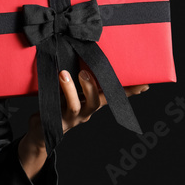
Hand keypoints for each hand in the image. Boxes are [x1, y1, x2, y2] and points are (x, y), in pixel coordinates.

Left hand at [23, 69, 148, 148]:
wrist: (39, 131)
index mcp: (91, 102)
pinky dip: (61, 93)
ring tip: (64, 73)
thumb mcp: (69, 90)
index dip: (129, 91)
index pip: (113, 96)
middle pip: (98, 102)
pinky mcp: (59, 121)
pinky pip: (61, 109)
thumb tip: (81, 52)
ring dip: (73, 88)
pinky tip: (57, 79)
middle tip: (87, 71)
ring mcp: (73, 118)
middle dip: (96, 86)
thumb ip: (76, 77)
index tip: (145, 84)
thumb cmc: (56, 104)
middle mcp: (85, 111)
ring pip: (78, 105)